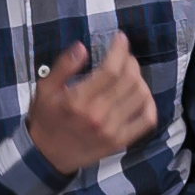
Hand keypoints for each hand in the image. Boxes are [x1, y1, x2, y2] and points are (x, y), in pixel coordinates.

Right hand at [24, 34, 157, 176]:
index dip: (120, 50)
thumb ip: (63, 67)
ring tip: (130, 72)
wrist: (48, 156)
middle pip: (129, 80)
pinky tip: (141, 94)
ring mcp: (112, 131)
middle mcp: (98, 116)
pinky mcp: (120, 141)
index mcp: (78, 101)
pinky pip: (146, 120)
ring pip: (140, 96)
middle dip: (130, 61)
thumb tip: (82, 47)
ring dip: (139, 78)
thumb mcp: (45, 89)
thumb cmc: (46, 118)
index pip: (110, 70)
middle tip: (124, 55)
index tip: (120, 39)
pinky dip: (149, 103)